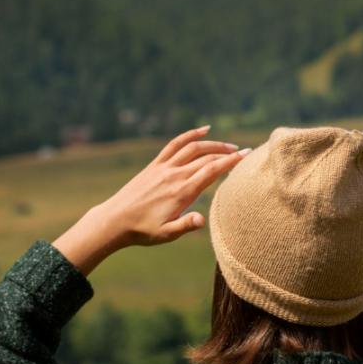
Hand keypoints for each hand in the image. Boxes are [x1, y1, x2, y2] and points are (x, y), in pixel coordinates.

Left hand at [53, 126, 249, 275]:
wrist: (115, 220)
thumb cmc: (143, 230)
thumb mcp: (166, 233)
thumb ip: (186, 225)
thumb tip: (202, 220)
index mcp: (182, 192)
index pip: (212, 171)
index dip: (231, 162)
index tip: (247, 156)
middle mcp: (174, 175)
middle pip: (206, 158)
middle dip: (227, 153)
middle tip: (244, 152)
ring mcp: (164, 167)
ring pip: (193, 148)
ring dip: (213, 144)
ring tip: (229, 146)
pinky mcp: (155, 165)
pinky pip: (175, 144)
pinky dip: (190, 135)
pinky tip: (204, 130)